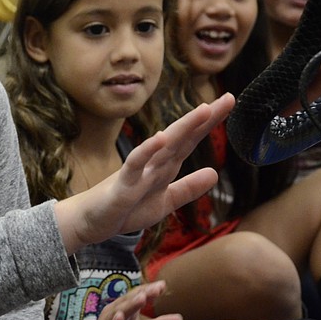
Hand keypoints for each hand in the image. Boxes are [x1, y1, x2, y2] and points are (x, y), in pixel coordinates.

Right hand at [55, 94, 232, 252]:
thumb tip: (214, 173)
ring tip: (203, 110)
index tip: (229, 101)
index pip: (192, 140)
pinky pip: (136, 165)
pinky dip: (148, 150)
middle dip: (205, 118)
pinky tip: (161, 138)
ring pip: (164, 146)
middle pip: (183, 136)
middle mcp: (154, 162)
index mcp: (165, 166)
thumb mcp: (165, 202)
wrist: (92, 221)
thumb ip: (188, 188)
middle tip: (228, 97)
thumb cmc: (125, 208)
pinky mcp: (123, 184)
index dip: (210, 123)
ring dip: (183, 128)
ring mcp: (139, 170)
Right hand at [79, 282, 181, 319]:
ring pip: (119, 312)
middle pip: (130, 301)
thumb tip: (180, 318)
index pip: (139, 296)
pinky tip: (120, 318)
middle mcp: (116, 313)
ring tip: (142, 298)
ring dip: (129, 305)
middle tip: (156, 288)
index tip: (163, 285)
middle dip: (142, 294)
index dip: (150, 290)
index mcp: (128, 310)